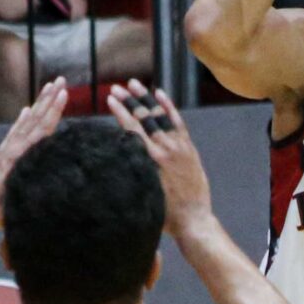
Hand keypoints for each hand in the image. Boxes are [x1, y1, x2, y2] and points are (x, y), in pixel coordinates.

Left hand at [0, 77, 68, 237]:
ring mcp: (6, 151)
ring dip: (39, 104)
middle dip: (49, 98)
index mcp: (20, 158)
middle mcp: (13, 149)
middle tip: (61, 80)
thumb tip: (56, 173)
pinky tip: (27, 110)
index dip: (54, 111)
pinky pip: (14, 132)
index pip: (41, 129)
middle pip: (35, 119)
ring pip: (26, 122)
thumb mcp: (21, 202)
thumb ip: (35, 186)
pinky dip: (22, 120)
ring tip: (48, 87)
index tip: (63, 93)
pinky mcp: (1, 156)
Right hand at [106, 83, 213, 234]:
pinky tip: (160, 94)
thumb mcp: (142, 192)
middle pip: (144, 117)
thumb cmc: (164, 214)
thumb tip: (117, 153)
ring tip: (134, 84)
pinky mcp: (188, 149)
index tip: (110, 99)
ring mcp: (179, 146)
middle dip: (129, 100)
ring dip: (146, 98)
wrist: (193, 220)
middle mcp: (164, 148)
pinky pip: (178, 123)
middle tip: (117, 87)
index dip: (120, 112)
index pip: (132, 128)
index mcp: (150, 159)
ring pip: (160, 116)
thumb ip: (132, 171)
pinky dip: (169, 107)